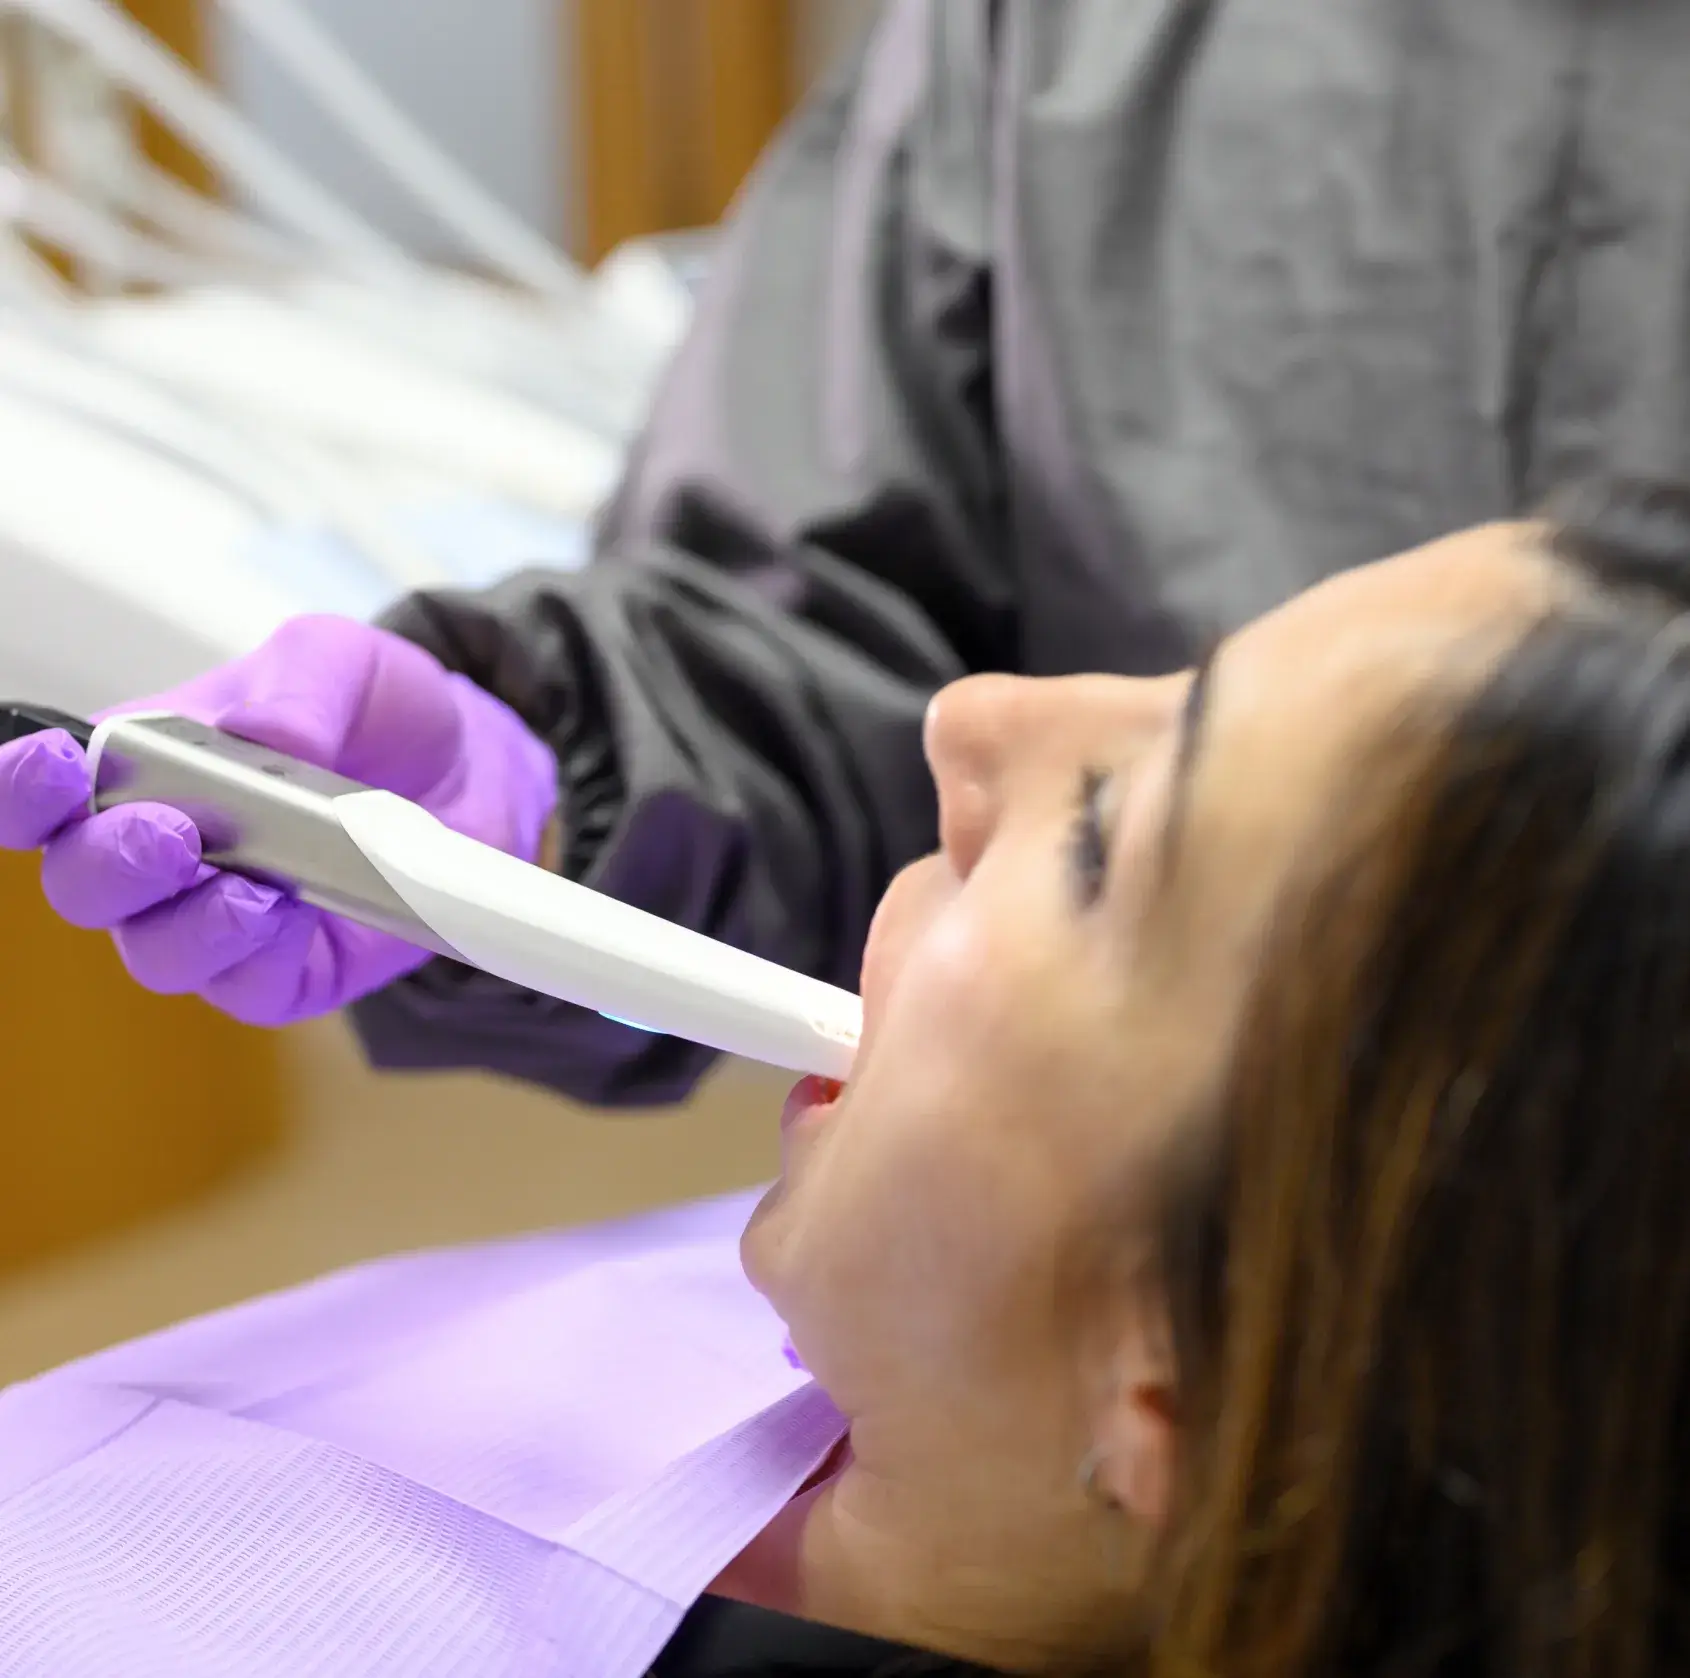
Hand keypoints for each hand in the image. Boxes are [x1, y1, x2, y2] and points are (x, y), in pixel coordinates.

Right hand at [0, 616, 556, 1025]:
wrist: (474, 767)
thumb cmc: (378, 713)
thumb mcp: (341, 661)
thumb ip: (297, 684)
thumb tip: (260, 731)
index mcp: (143, 767)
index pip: (42, 795)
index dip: (22, 791)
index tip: (49, 769)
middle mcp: (167, 853)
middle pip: (84, 886)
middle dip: (112, 864)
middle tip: (171, 835)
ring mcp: (224, 920)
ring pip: (156, 953)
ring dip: (191, 923)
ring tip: (250, 886)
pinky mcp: (291, 970)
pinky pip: (248, 990)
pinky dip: (261, 956)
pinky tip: (296, 911)